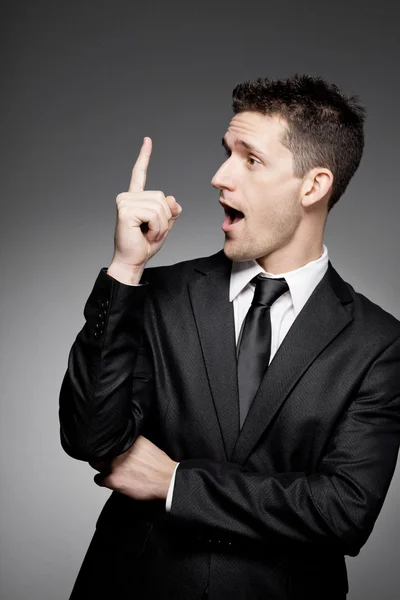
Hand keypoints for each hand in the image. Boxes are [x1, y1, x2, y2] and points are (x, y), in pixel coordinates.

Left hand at [90, 435, 177, 500]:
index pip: (109, 439)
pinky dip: (101, 480)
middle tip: (103, 460)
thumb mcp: (146, 445)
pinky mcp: (114, 479)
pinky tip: (103, 480)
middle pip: (101, 451)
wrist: (166, 479)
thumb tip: (126, 443)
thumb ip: (133, 443)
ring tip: (104, 470)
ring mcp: (115, 465)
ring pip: (97, 464)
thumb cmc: (159, 465)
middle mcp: (119, 451)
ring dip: (101, 467)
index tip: (107, 448)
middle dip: (102, 456)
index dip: (107, 445)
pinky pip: (99, 479)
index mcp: (128, 441)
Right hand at [108, 137, 182, 279]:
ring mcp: (124, 202)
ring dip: (161, 225)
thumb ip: (170, 210)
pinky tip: (145, 233)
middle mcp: (127, 197)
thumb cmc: (145, 244)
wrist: (133, 260)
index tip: (147, 141)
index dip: (144, 157)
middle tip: (152, 232)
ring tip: (148, 234)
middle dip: (164, 218)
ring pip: (160, 206)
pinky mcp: (125, 210)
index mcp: (135, 198)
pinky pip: (154, 214)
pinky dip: (156, 227)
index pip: (139, 174)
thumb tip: (171, 199)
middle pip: (161, 197)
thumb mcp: (164, 225)